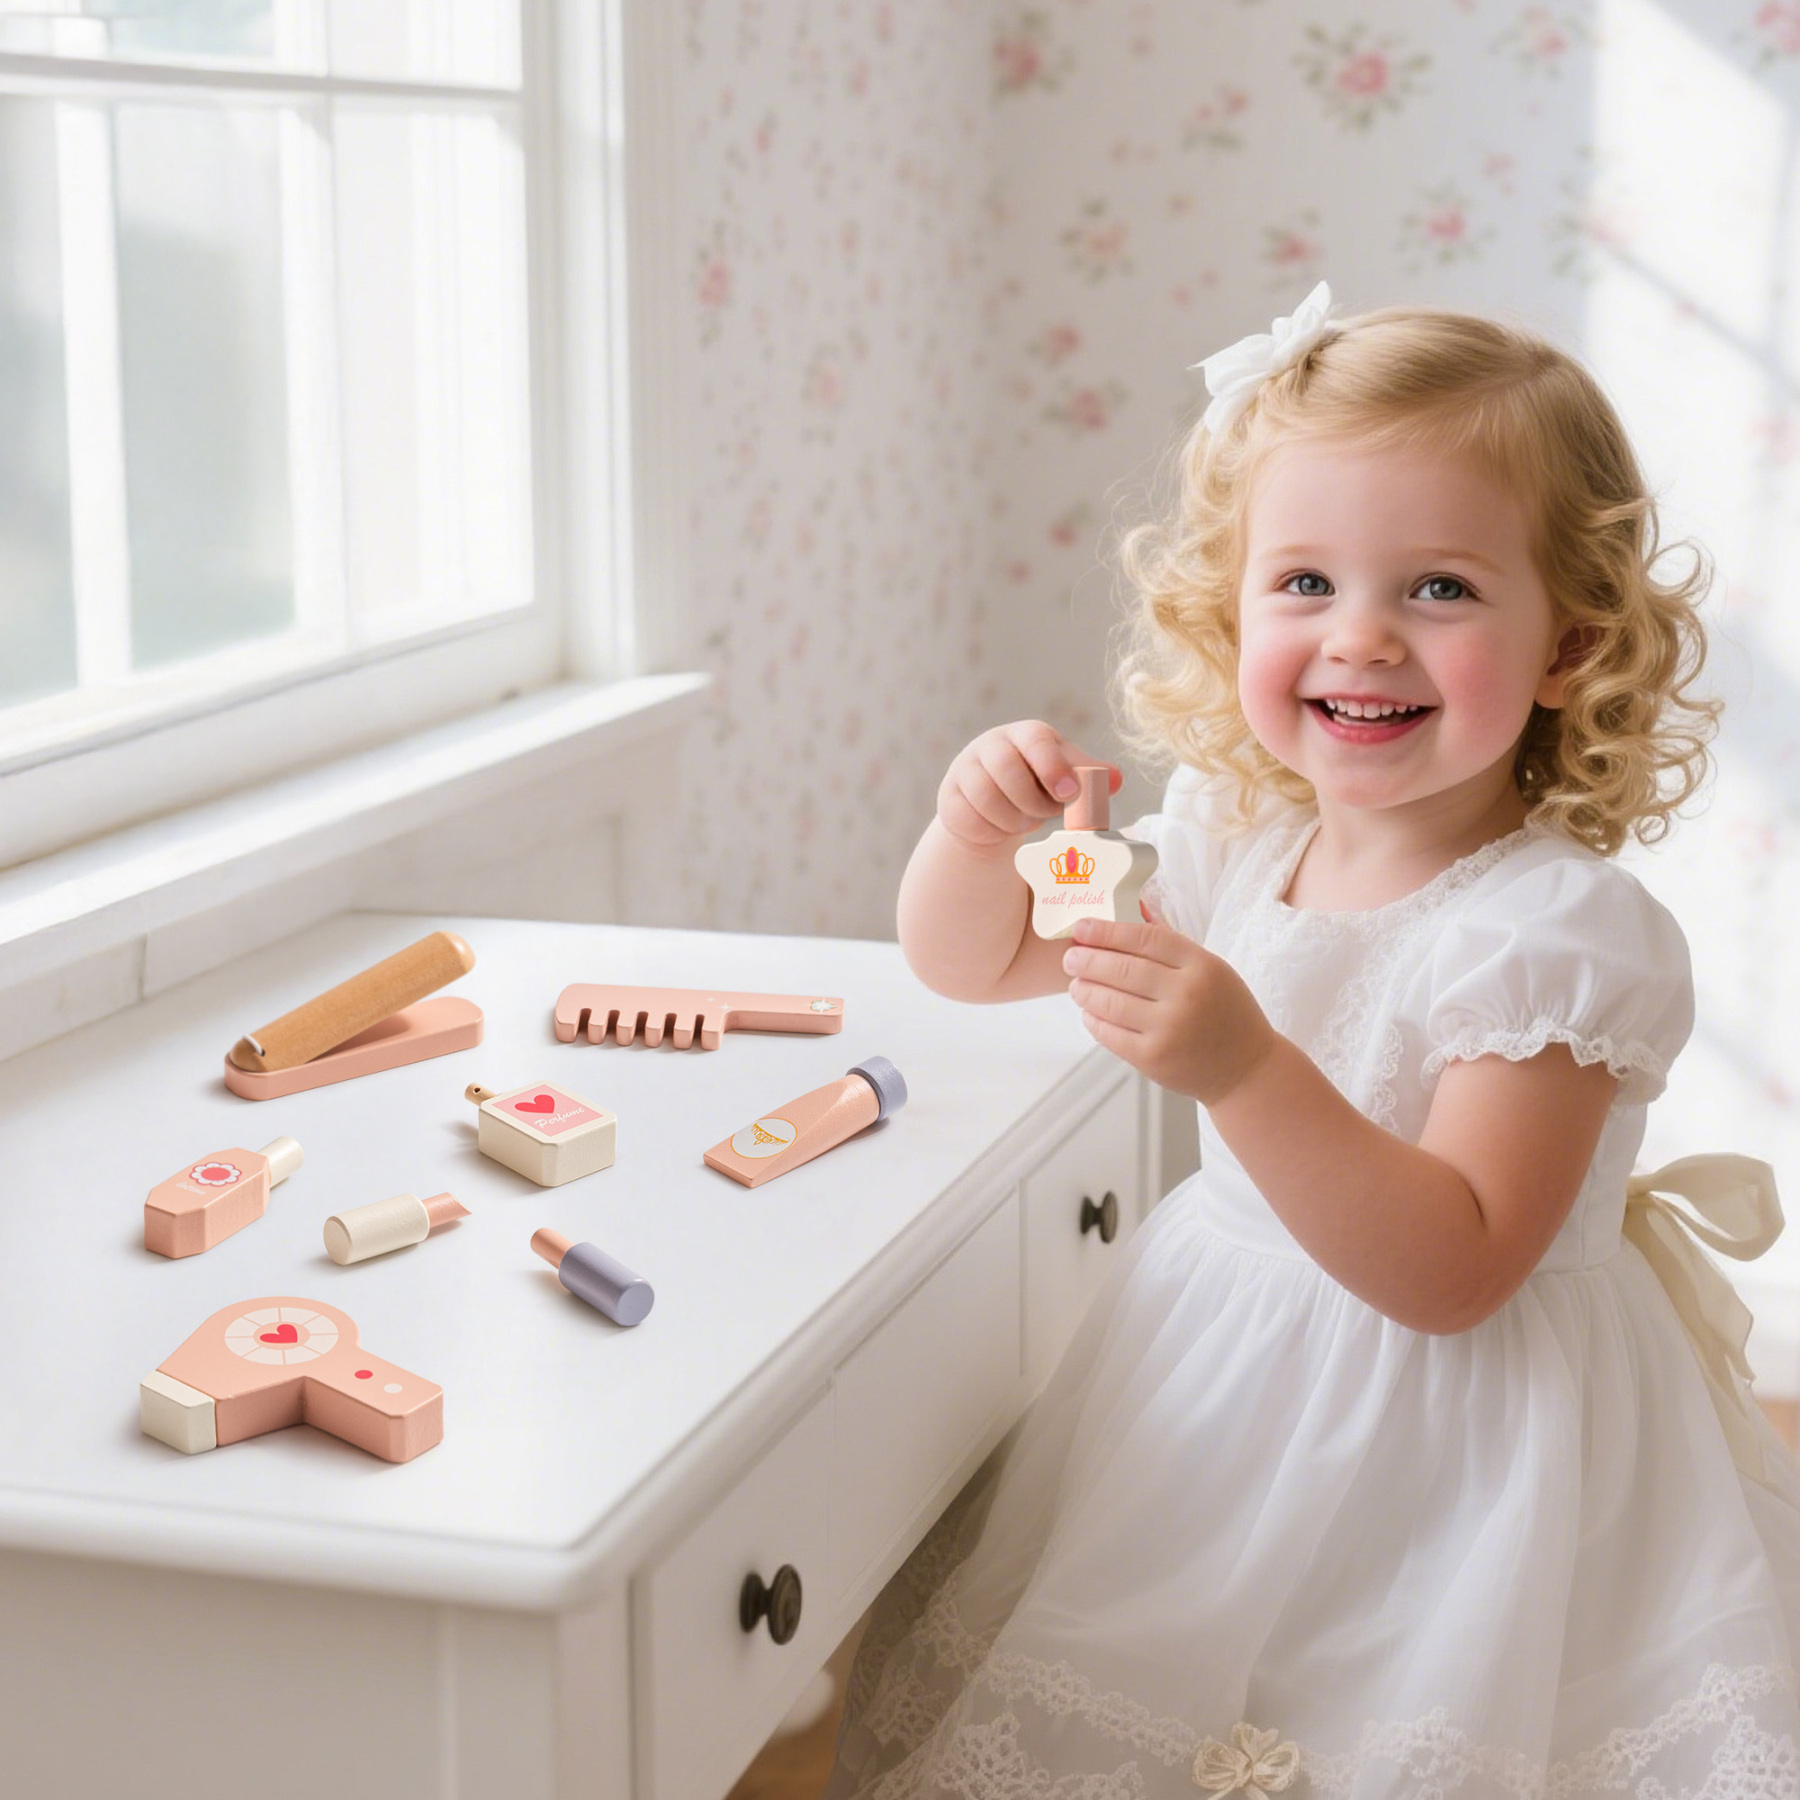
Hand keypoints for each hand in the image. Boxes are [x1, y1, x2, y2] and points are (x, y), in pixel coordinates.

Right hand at [937, 722, 1119, 854]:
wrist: (996, 805)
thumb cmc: (1037, 783)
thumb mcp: (1066, 776)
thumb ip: (1090, 776)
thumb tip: (1116, 779)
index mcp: (1025, 734)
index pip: (1036, 741)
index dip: (1053, 767)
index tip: (1069, 794)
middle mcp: (991, 745)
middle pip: (1006, 768)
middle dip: (1032, 800)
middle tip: (1046, 814)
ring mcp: (965, 769)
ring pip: (986, 796)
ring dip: (1013, 818)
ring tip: (1025, 820)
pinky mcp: (949, 797)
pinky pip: (969, 818)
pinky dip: (992, 830)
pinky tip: (1001, 827)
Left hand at [1062, 916, 1276, 1105]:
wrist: (1246, 1068)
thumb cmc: (1225, 1011)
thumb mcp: (1211, 968)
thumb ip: (1171, 943)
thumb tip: (1132, 909)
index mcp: (1201, 966)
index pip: (1144, 938)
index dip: (1107, 930)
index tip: (1081, 928)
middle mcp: (1185, 995)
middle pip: (1122, 969)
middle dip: (1087, 960)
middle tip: (1070, 958)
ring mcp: (1168, 1029)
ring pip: (1110, 1002)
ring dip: (1084, 990)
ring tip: (1076, 985)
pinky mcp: (1153, 1058)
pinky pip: (1110, 1034)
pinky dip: (1093, 1020)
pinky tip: (1089, 1012)